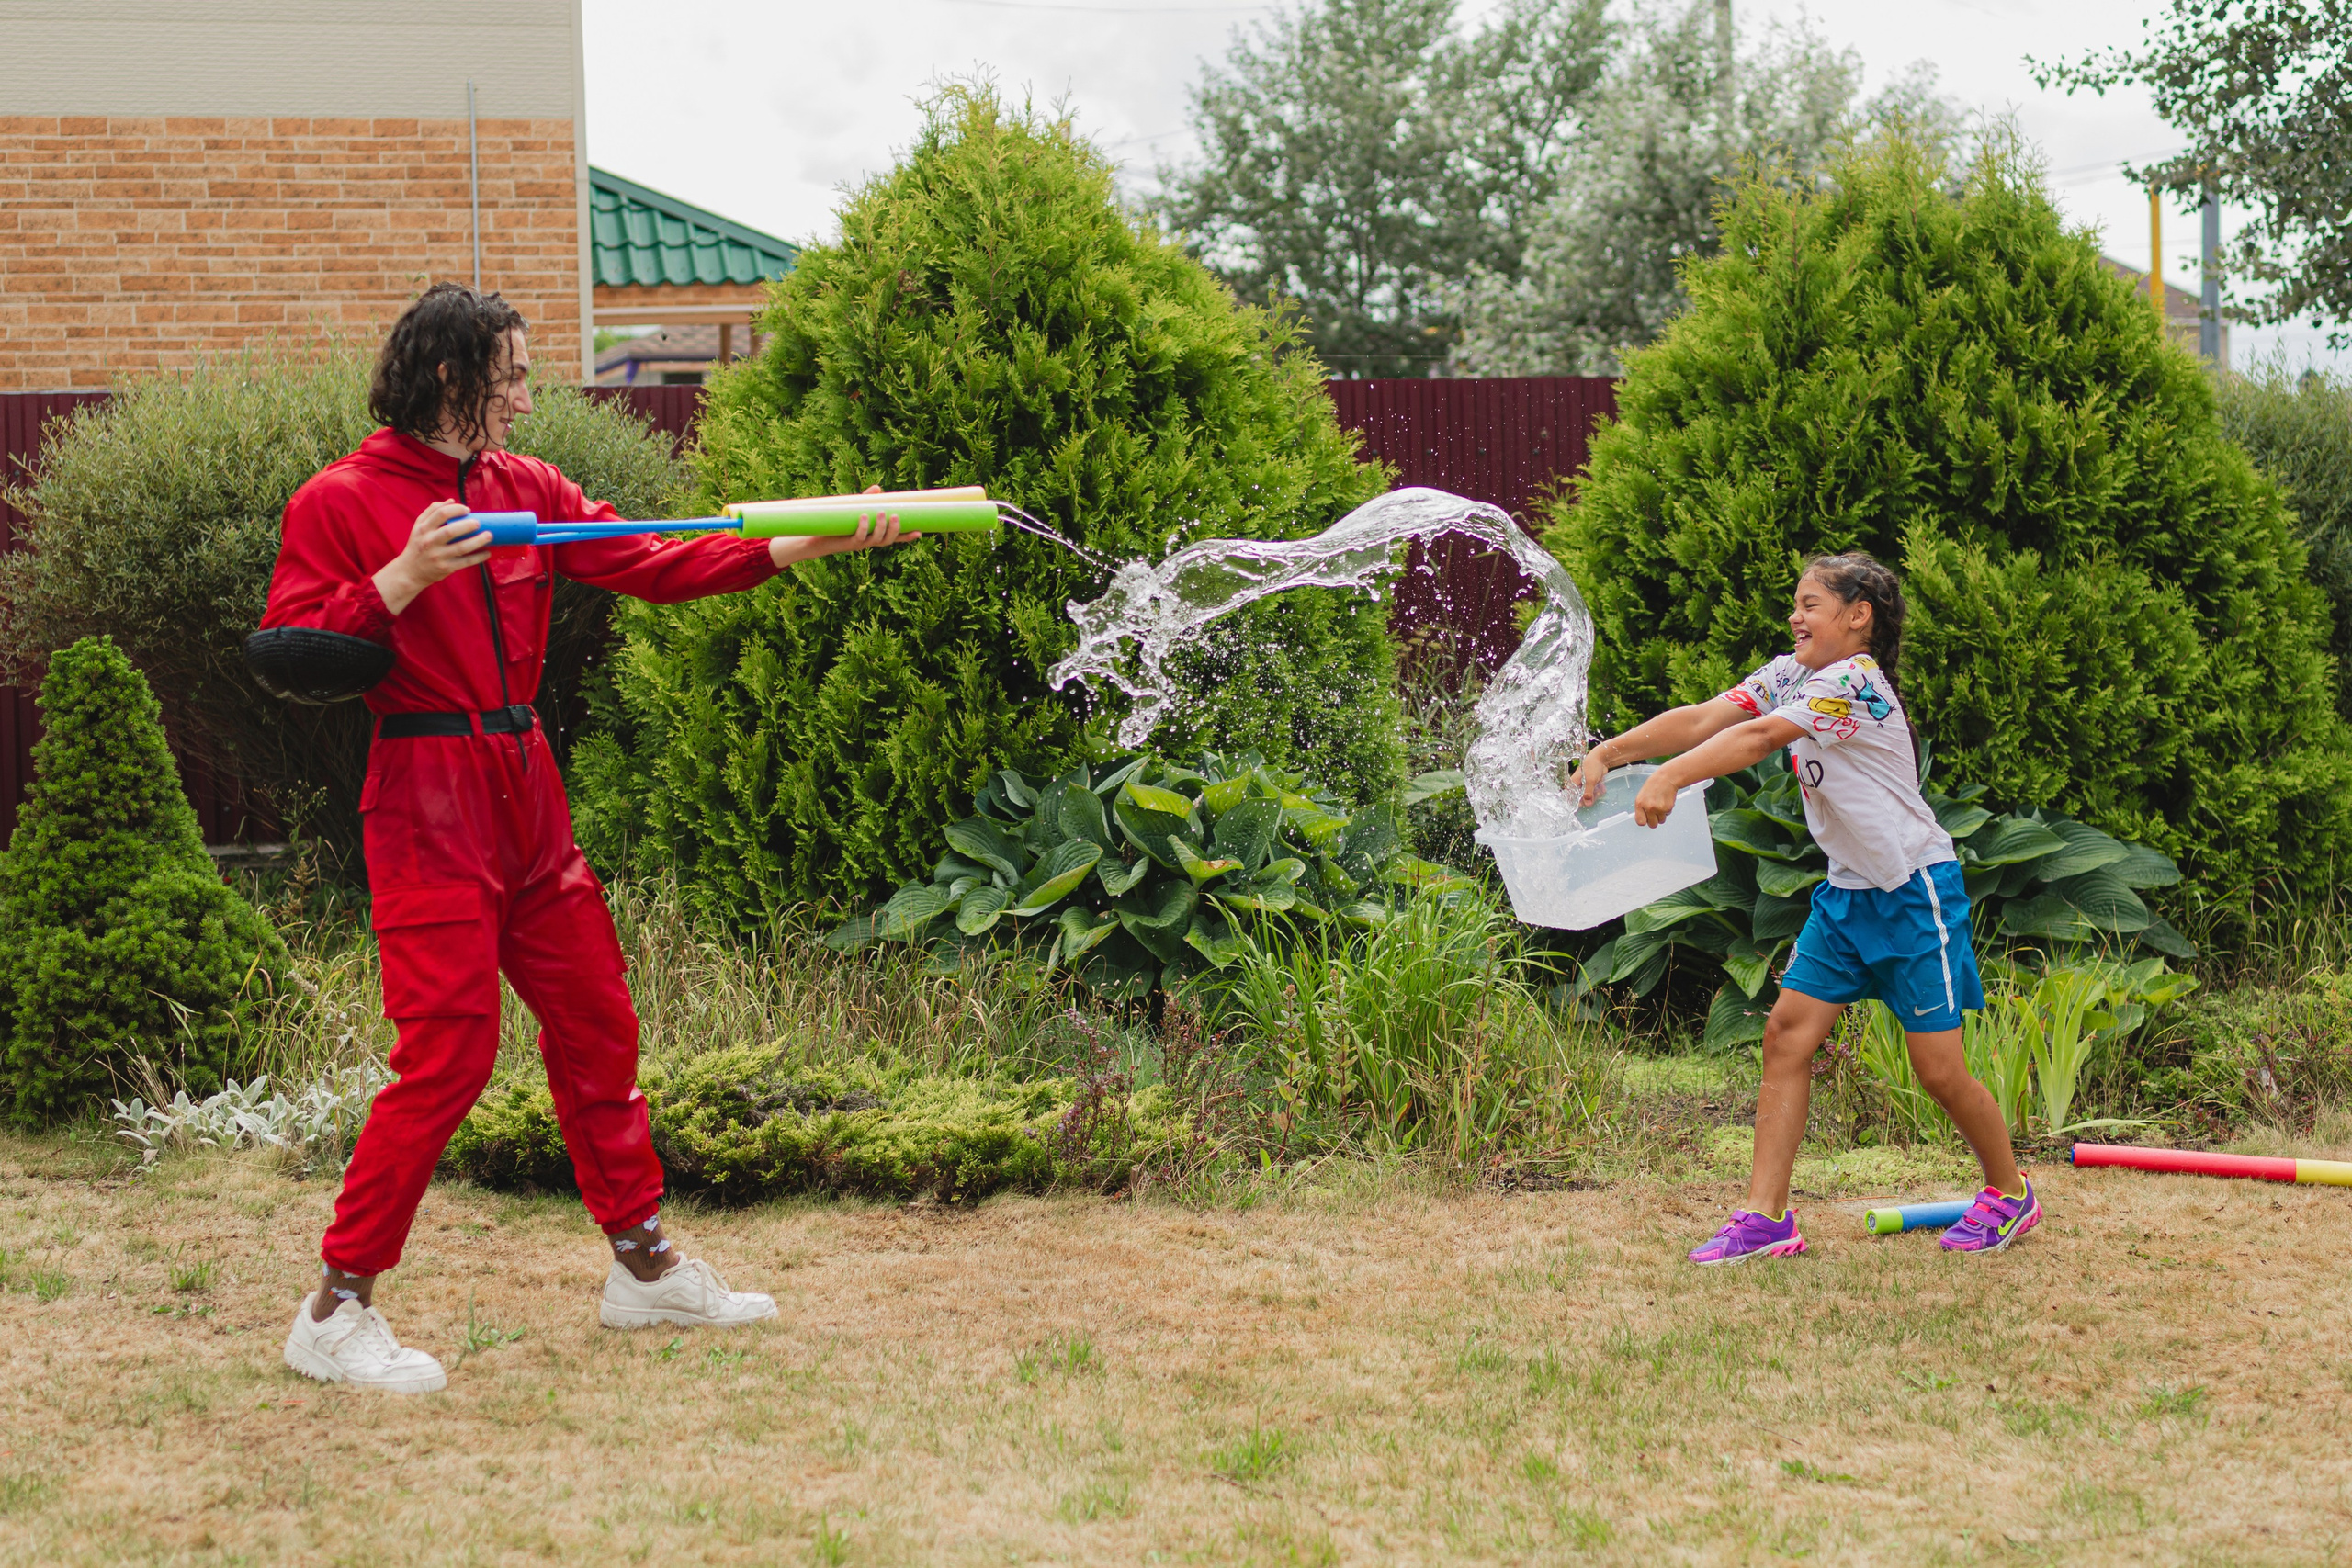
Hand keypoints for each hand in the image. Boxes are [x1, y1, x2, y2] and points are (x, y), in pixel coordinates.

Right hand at [374, 500, 489, 615]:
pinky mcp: (445, 568)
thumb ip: (432, 511)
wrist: (410, 571)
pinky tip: (487, 552)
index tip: (467, 510)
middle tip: (479, 522)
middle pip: (450, 531)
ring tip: (489, 535)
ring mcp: (438, 556)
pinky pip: (465, 562)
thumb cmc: (418, 544)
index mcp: (423, 529)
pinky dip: (478, 557)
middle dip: (466, 525)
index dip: (455, 509)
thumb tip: (452, 500)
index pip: (440, 514)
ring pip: (460, 548)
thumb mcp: (419, 526)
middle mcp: (429, 542)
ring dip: (477, 541)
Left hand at [767, 484, 921, 568]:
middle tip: (897, 516)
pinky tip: (864, 517)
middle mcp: (867, 542)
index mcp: (872, 536)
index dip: (906, 537)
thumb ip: (865, 500)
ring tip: (884, 514)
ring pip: (875, 540)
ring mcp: (858, 544)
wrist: (814, 538)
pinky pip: (858, 537)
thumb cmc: (835, 524)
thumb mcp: (853, 509)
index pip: (893, 538)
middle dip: (894, 530)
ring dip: (881, 528)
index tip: (920, 532)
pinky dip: (862, 527)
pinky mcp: (846, 543)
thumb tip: (878, 488)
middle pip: (887, 540)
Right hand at [1569, 743, 1611, 808]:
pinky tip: (1601, 787)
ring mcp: (1585, 786)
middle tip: (1595, 793)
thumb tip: (1587, 804)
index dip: (1579, 802)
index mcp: (1573, 784)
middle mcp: (1578, 786)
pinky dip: (1598, 791)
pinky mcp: (1592, 785)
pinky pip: (1595, 792)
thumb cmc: (1591, 767)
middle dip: (1590, 798)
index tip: (1586, 803)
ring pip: (1589, 796)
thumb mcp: (1590, 781)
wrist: (1601, 759)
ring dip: (1595, 794)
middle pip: (1582, 798)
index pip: (1572, 797)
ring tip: (1599, 789)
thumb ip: (1588, 793)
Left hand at [1633, 769, 1679, 826]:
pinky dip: (1667, 810)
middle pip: (1652, 825)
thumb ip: (1641, 808)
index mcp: (1639, 803)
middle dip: (1654, 820)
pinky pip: (1667, 815)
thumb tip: (1643, 819)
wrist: (1666, 778)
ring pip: (1661, 821)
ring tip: (1661, 804)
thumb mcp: (1642, 796)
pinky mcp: (1668, 808)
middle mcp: (1648, 807)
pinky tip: (1665, 801)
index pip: (1640, 822)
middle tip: (1655, 812)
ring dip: (1661, 815)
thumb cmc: (1654, 785)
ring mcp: (1658, 809)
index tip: (1645, 819)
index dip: (1644, 821)